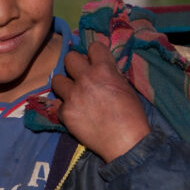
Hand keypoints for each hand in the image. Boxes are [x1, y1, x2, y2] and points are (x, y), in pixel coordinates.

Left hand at [51, 42, 149, 161]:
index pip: (93, 47)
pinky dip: (66, 109)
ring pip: (56, 80)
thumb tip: (103, 68)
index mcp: (104, 70)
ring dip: (65, 86)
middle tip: (81, 77)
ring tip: (74, 95)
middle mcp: (85, 79)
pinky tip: (76, 115)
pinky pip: (58, 105)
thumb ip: (111, 74)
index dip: (95, 55)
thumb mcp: (126, 87)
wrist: (125, 142)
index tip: (96, 62)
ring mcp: (72, 96)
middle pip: (69, 58)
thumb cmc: (132, 115)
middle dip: (75, 66)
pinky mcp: (65, 113)